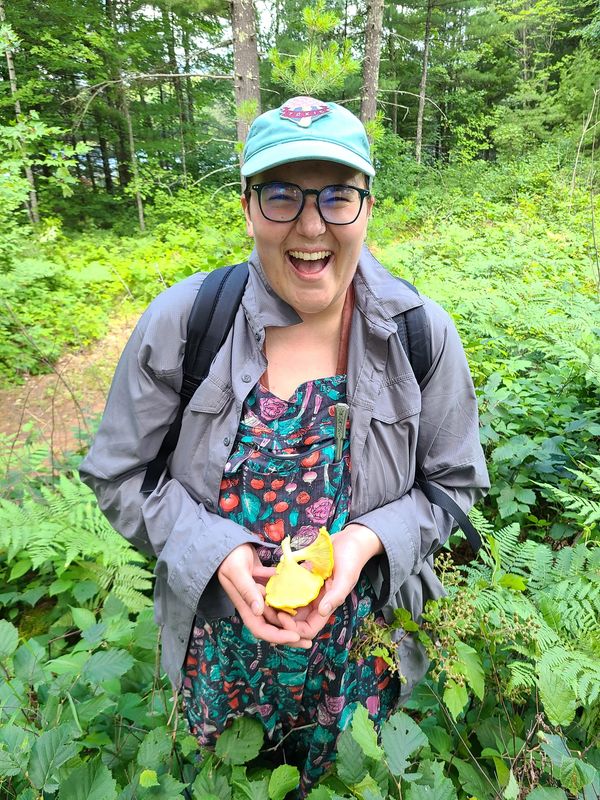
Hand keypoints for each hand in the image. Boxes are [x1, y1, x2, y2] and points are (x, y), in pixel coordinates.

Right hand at [217, 543, 311, 647]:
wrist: (229, 545)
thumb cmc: (229, 558)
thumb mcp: (237, 572)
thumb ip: (247, 590)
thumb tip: (258, 610)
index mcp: (246, 607)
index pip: (262, 630)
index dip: (278, 636)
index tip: (296, 636)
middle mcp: (256, 606)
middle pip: (274, 626)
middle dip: (291, 635)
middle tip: (310, 640)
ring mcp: (263, 597)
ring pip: (280, 613)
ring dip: (294, 618)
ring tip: (312, 620)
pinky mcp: (268, 586)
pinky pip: (282, 596)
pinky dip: (292, 597)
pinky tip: (308, 594)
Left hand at [276, 523, 382, 640]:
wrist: (350, 540)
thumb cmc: (352, 558)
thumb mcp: (346, 576)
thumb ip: (336, 595)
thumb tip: (322, 612)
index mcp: (325, 606)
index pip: (307, 629)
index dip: (293, 628)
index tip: (281, 615)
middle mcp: (314, 601)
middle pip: (293, 621)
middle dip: (279, 619)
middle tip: (265, 608)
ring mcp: (307, 590)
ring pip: (287, 605)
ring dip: (275, 605)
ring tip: (262, 596)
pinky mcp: (301, 577)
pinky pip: (286, 587)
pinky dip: (277, 587)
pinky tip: (267, 582)